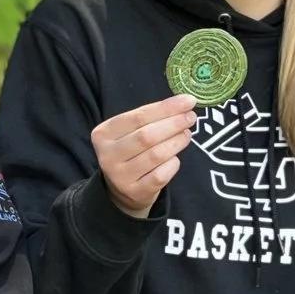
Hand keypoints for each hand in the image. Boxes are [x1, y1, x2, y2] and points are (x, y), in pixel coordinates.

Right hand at [91, 94, 197, 218]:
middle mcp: (108, 156)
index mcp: (103, 134)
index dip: (165, 108)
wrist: (122, 189)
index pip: (137, 116)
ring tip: (186, 135)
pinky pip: (161, 176)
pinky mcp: (135, 192)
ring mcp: (120, 176)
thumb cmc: (131, 151)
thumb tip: (184, 103)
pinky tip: (175, 158)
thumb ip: (151, 117)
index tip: (188, 101)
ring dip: (176, 142)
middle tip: (191, 117)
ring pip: (155, 155)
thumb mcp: (130, 132)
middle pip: (146, 136)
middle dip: (173, 124)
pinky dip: (173, 164)